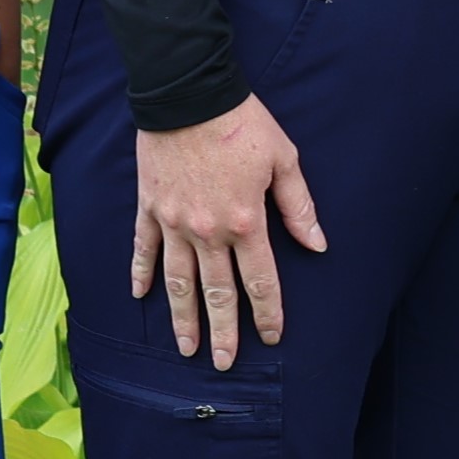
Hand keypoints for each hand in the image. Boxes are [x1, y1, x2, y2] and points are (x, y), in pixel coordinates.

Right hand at [132, 97, 328, 369]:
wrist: (187, 94)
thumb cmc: (242, 124)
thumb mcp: (284, 160)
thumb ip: (299, 207)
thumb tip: (318, 245)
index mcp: (246, 222)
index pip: (260, 281)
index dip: (268, 313)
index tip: (272, 337)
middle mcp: (208, 232)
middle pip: (217, 292)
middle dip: (223, 332)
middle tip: (224, 363)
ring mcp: (173, 223)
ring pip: (178, 282)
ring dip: (183, 317)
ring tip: (185, 347)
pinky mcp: (149, 208)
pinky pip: (143, 249)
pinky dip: (140, 274)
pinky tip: (140, 297)